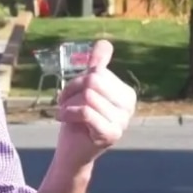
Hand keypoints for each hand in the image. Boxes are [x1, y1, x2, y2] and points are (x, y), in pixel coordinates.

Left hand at [54, 40, 136, 169]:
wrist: (72, 148)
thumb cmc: (78, 117)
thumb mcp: (85, 88)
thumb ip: (97, 66)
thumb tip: (105, 43)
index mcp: (126, 93)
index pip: (97, 72)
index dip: (77, 81)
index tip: (72, 94)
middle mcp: (129, 106)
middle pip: (93, 81)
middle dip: (71, 90)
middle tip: (65, 103)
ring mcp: (123, 121)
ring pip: (87, 96)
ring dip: (68, 105)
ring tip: (67, 114)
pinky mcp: (111, 134)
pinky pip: (86, 112)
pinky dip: (68, 113)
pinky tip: (63, 119)